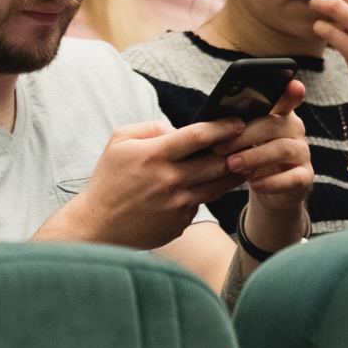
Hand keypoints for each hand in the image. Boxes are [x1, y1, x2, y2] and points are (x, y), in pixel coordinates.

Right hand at [49, 118, 252, 250]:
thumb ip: (149, 128)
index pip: (198, 136)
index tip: (238, 123)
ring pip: (218, 186)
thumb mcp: (118, 142)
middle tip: (249, 143)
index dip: (222, 127)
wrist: (98, 225)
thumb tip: (176, 128)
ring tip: (242, 164)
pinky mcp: (181, 223)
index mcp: (155, 155)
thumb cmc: (108, 180)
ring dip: (233, 174)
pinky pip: (201, 204)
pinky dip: (205, 195)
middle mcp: (170, 180)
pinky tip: (206, 188)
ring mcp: (178, 204)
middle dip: (237, 151)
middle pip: (218, 162)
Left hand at [215, 81, 313, 248]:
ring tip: (232, 165)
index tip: (293, 84)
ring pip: (283, 149)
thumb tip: (204, 122)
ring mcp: (303, 153)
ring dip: (254, 157)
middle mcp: (295, 130)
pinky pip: (292, 178)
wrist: (267, 189)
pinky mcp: (305, 177)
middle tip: (218, 148)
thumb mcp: (241, 139)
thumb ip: (232, 126)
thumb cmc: (249, 155)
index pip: (285, 99)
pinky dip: (272, 182)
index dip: (290, 92)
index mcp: (279, 114)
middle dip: (243, 135)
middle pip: (273, 125)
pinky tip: (254, 185)